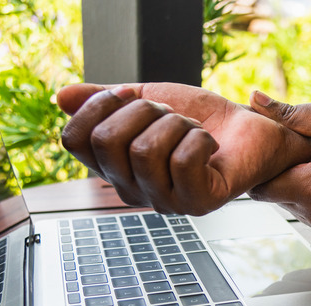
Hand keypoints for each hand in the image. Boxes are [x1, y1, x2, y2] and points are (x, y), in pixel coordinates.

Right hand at [57, 83, 310, 214]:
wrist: (248, 127)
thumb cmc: (199, 117)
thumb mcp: (145, 98)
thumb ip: (104, 99)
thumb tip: (62, 97)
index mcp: (114, 166)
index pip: (73, 139)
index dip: (98, 106)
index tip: (130, 97)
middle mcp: (133, 190)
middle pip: (107, 141)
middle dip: (142, 111)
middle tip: (169, 115)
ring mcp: (165, 201)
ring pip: (145, 150)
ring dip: (175, 123)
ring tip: (191, 129)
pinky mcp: (198, 203)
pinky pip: (183, 160)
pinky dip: (199, 138)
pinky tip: (209, 145)